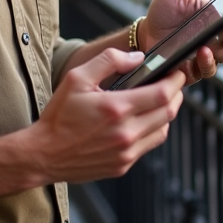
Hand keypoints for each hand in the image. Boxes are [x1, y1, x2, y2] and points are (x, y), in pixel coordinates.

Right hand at [28, 48, 184, 181]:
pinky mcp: (123, 165)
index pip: (162, 94)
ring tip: (159, 101)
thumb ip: (109, 61)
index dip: (176, 81)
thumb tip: (138, 57)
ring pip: (163, 130)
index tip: (178, 72)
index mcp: (116, 109)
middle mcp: (125, 133)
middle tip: (173, 83)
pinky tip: (144, 120)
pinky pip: (149, 145)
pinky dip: (153, 130)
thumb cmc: (59, 115)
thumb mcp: (78, 78)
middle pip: (168, 112)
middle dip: (176, 94)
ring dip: (166, 113)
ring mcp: (126, 153)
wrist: (44, 154)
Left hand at [140, 0, 222, 84]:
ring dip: (215, 56)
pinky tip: (194, 57)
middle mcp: (215, 40)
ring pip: (219, 60)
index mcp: (217, 19)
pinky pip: (202, 72)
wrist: (145, 34)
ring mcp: (205, 57)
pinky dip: (201, 66)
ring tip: (204, 48)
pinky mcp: (192, 71)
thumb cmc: (165, 11)